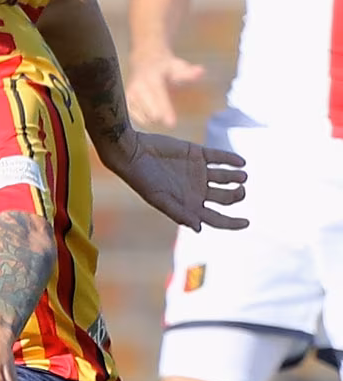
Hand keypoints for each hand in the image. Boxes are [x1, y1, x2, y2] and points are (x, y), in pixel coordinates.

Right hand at [101, 130, 248, 230]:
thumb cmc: (142, 179)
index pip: (216, 218)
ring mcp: (199, 172)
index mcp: (189, 204)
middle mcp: (196, 190)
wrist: (132, 153)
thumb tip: (199, 228)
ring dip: (237, 178)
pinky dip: (233, 160)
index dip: (232, 223)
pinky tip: (241, 163)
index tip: (247, 222)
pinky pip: (221, 158)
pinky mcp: (198, 154)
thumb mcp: (159, 199)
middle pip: (226, 198)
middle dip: (237, 195)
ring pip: (226, 178)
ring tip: (242, 176)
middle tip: (240, 190)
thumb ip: (179, 212)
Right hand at [124, 48, 203, 130]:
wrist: (144, 61)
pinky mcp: (125, 102)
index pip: (158, 96)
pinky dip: (144, 119)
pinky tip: (151, 117)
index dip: (165, 110)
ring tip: (161, 113)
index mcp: (151, 77)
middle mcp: (137, 87)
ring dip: (153, 119)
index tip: (171, 123)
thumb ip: (188, 72)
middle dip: (160, 117)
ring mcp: (129, 95)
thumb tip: (200, 71)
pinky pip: (134, 117)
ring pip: (142, 116)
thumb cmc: (164, 67)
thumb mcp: (178, 66)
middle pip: (148, 110)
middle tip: (170, 119)